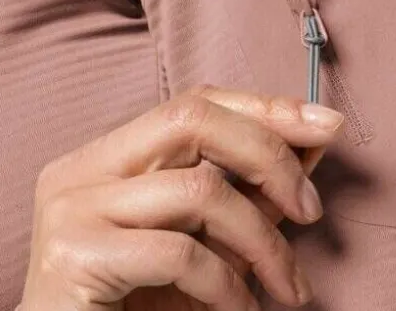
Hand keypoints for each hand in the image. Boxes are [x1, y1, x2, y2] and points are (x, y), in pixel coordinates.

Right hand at [19, 83, 345, 310]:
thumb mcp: (201, 246)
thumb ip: (245, 197)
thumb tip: (312, 146)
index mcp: (102, 158)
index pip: (189, 104)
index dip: (260, 108)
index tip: (323, 125)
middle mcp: (80, 169)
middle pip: (190, 119)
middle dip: (267, 154)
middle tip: (312, 208)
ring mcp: (71, 207)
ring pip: (197, 190)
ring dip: (263, 242)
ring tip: (288, 288)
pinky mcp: (74, 254)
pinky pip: (179, 253)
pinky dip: (228, 285)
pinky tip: (240, 310)